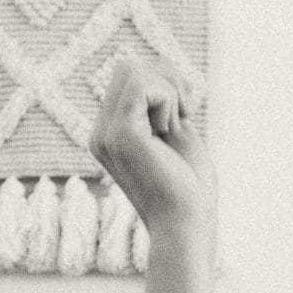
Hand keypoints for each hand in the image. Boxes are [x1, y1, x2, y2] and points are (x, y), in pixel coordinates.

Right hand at [89, 58, 214, 236]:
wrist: (188, 227)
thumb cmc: (190, 190)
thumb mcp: (177, 134)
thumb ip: (164, 104)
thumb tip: (163, 68)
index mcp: (112, 133)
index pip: (129, 77)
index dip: (165, 85)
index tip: (183, 117)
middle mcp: (101, 132)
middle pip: (127, 66)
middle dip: (166, 82)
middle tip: (183, 118)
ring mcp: (106, 133)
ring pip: (133, 70)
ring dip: (168, 93)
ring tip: (174, 129)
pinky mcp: (121, 134)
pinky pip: (144, 85)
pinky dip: (168, 100)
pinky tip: (171, 130)